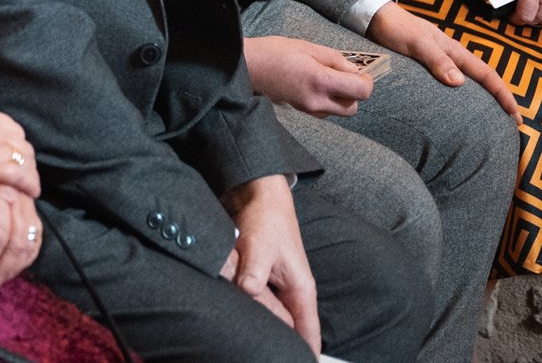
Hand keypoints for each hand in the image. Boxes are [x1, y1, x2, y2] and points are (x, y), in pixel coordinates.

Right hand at [0, 81, 39, 195]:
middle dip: (25, 157)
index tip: (13, 149)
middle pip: (21, 143)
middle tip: (25, 169)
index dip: (13, 140)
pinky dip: (30, 184)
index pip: (8, 127)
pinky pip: (21, 177)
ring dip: (30, 171)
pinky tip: (32, 192)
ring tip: (30, 184)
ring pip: (25, 160)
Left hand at [219, 176, 318, 353]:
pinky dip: (246, 308)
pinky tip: (233, 314)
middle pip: (288, 329)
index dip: (306, 354)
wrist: (255, 194)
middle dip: (278, 343)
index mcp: (301, 289)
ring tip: (245, 340)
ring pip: (269, 316)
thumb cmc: (265, 219)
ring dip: (258, 323)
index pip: (308, 332)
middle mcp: (291, 292)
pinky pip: (256, 302)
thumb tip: (247, 293)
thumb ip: (253, 273)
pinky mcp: (259, 279)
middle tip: (258, 354)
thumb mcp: (258, 246)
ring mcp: (275, 286)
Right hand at [243, 35, 372, 117]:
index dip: (366, 81)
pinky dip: (327, 101)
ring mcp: (308, 108)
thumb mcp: (306, 46)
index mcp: (320, 80)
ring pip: (339, 112)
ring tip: (327, 80)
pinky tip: (315, 86)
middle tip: (345, 76)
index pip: (361, 91)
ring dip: (341, 98)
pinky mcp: (300, 111)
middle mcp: (317, 100)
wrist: (245, 67)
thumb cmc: (272, 52)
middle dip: (354, 93)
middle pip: (353, 107)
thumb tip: (354, 70)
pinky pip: (324, 111)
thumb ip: (334, 59)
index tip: (360, 72)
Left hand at [366, 2, 520, 115]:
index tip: (516, 114)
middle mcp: (452, 58)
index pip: (487, 75)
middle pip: (483, 81)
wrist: (376, 18)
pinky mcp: (428, 68)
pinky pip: (452, 85)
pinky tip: (460, 110)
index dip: (503, 95)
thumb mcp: (417, 43)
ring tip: (492, 121)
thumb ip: (436, 60)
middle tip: (512, 124)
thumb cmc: (397, 28)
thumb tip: (459, 82)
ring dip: (483, 100)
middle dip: (500, 100)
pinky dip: (462, 98)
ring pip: (470, 84)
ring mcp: (442, 63)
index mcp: (455, 52)